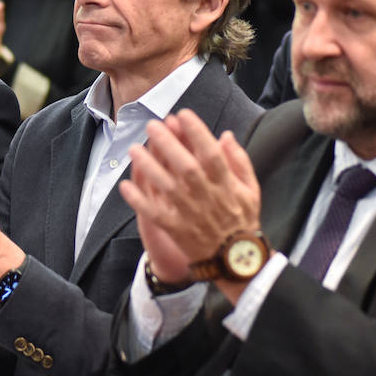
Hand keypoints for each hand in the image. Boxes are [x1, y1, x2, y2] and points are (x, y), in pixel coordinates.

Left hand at [118, 111, 260, 299]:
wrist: (236, 260)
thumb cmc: (243, 220)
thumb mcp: (251, 189)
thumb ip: (239, 160)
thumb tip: (226, 135)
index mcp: (226, 184)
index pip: (211, 153)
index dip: (196, 132)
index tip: (182, 115)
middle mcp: (206, 196)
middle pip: (185, 166)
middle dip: (168, 143)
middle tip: (152, 125)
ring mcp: (190, 213)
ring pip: (166, 187)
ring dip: (149, 167)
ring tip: (134, 148)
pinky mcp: (176, 229)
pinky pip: (154, 213)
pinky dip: (139, 200)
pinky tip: (125, 185)